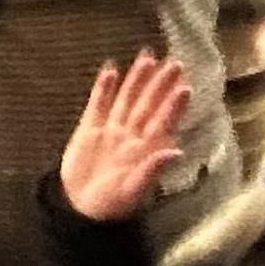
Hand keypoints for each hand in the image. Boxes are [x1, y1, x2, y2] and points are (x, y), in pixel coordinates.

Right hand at [60, 52, 193, 222]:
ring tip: (147, 58)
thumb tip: (177, 153)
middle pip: (148, 105)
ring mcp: (111, 130)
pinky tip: (110, 70)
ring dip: (137, 79)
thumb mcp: (133, 192)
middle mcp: (132, 136)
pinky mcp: (89, 129)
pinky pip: (98, 104)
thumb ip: (152, 171)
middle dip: (160, 84)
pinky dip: (104, 88)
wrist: (79, 207)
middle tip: (174, 62)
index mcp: (146, 150)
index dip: (173, 106)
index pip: (163, 123)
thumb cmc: (111, 204)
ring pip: (127, 100)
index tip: (184, 87)